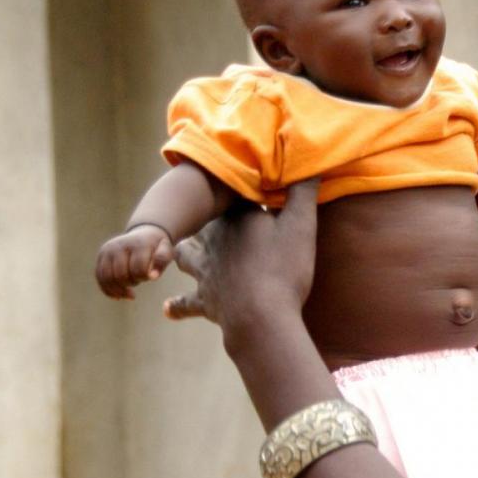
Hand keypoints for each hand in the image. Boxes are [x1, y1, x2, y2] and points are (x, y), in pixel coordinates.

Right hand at [95, 224, 173, 299]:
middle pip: (120, 275)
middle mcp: (119, 245)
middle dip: (131, 283)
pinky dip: (108, 290)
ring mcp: (107, 250)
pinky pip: (99, 277)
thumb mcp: (166, 251)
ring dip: (119, 290)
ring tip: (130, 293)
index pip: (137, 269)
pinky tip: (119, 296)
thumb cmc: (157, 247)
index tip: (149, 277)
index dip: (144, 278)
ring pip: (107, 278)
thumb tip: (152, 277)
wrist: (144, 234)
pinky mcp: (101, 255)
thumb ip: (162, 261)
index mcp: (137, 244)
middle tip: (139, 281)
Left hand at [163, 179, 318, 342]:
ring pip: (186, 255)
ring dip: (184, 252)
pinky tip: (167, 308)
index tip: (246, 182)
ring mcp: (206, 271)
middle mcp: (214, 240)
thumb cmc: (282, 269)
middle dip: (208, 218)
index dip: (242, 189)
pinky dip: (177, 304)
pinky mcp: (205, 300)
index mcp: (237, 218)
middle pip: (206, 223)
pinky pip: (186, 302)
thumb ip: (304, 192)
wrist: (258, 316)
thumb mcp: (301, 226)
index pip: (236, 196)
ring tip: (182, 250)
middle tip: (208, 212)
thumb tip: (310, 161)